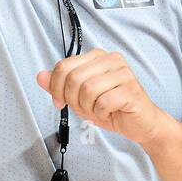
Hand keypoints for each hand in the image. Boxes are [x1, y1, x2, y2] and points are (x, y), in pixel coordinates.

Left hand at [37, 48, 169, 146]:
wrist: (141, 124)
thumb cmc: (112, 108)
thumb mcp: (80, 97)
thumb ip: (60, 86)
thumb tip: (40, 76)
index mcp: (97, 56)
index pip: (64, 66)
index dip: (55, 88)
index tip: (60, 102)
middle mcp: (111, 59)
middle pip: (74, 77)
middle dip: (72, 100)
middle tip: (82, 109)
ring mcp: (123, 73)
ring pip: (87, 89)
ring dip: (87, 107)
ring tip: (96, 110)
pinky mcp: (131, 90)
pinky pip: (103, 102)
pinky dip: (100, 113)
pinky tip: (108, 113)